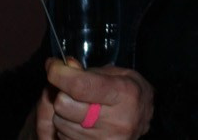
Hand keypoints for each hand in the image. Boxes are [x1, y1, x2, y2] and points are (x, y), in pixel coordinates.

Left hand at [38, 60, 153, 139]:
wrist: (143, 121)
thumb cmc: (131, 94)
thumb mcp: (120, 74)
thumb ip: (92, 72)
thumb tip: (66, 66)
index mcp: (125, 95)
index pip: (81, 86)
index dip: (60, 74)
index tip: (53, 65)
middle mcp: (117, 121)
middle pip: (64, 105)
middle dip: (64, 93)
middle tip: (73, 90)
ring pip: (60, 122)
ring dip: (64, 112)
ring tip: (80, 108)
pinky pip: (63, 137)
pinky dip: (67, 128)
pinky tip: (80, 123)